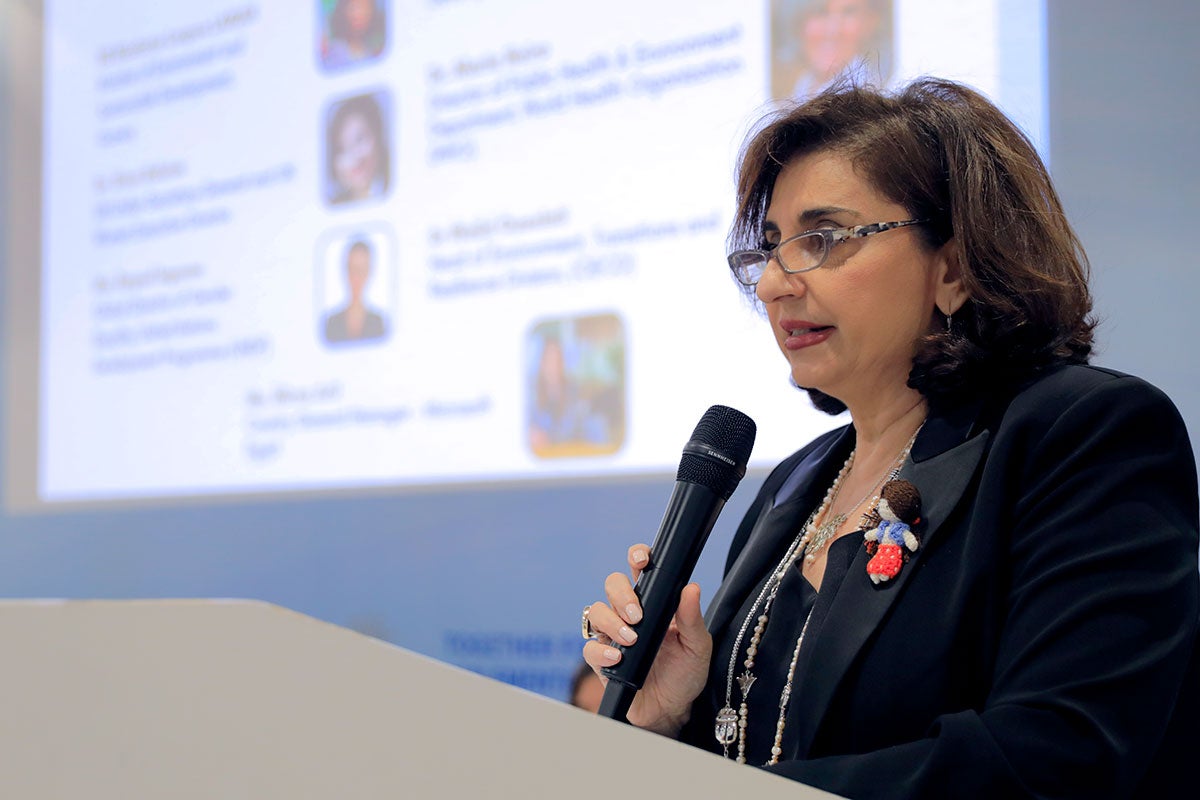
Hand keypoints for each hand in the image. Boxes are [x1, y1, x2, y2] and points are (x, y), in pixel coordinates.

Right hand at [582, 544, 712, 736]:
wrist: (672, 709)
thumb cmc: (686, 673)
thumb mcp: (697, 646)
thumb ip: (692, 618)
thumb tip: (691, 588)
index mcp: (654, 602)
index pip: (640, 570)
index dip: (636, 557)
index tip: (641, 560)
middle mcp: (630, 614)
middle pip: (613, 584)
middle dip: (621, 594)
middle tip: (637, 615)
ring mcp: (613, 635)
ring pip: (596, 611)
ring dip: (611, 621)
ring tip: (631, 639)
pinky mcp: (602, 659)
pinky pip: (589, 647)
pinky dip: (601, 650)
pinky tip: (618, 657)